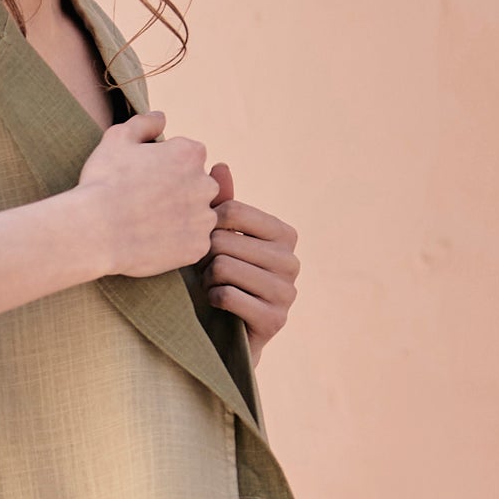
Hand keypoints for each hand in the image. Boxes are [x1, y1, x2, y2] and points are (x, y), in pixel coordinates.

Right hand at [73, 110, 218, 278]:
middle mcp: (204, 184)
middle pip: (199, 186)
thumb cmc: (103, 181)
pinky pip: (192, 244)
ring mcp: (203, 218)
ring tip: (148, 224)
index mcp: (189, 154)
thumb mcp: (116, 139)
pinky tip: (152, 242)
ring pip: (198, 217)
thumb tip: (162, 117)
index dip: (167, 166)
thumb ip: (143, 123)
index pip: (190, 156)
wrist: (94, 230)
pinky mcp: (197, 248)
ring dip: (181, 219)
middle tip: (147, 203)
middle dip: (180, 192)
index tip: (147, 178)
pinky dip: (177, 244)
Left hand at [209, 163, 298, 344]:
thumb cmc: (221, 277)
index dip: (207, 226)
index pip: (233, 211)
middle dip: (205, 258)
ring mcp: (288, 292)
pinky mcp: (275, 320)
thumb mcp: (221, 238)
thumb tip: (220, 165)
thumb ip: (224, 204)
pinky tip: (218, 304)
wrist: (225, 332)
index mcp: (284, 233)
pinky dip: (212, 299)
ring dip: (207, 279)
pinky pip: (227, 296)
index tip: (206, 242)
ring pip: (224, 267)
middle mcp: (292, 261)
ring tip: (213, 286)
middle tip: (208, 271)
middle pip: (224, 241)